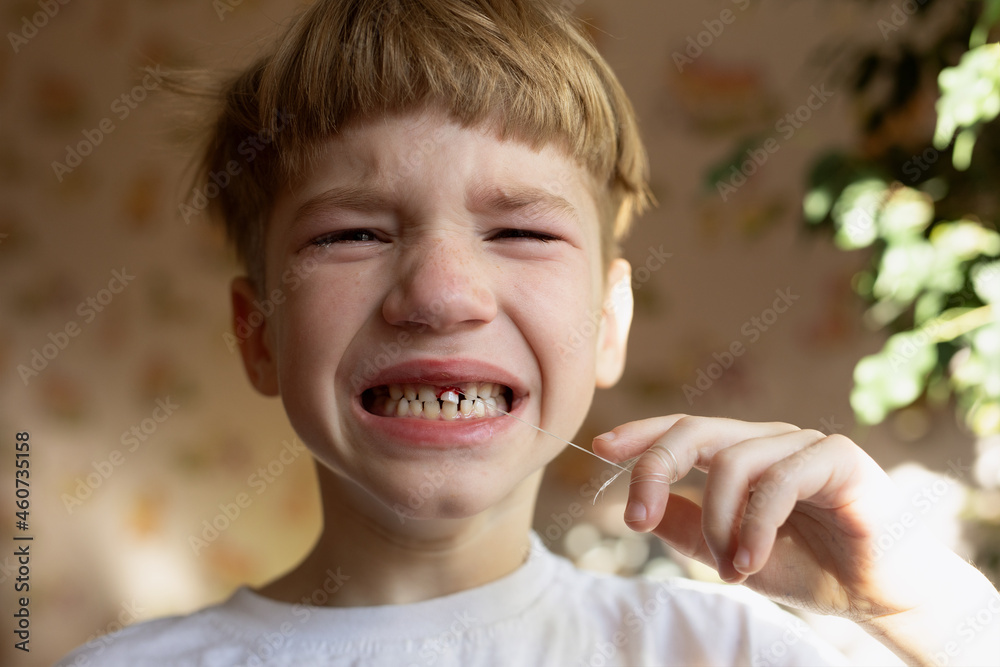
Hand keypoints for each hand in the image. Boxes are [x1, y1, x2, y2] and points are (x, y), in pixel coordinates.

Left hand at [592, 415, 966, 623]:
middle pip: (695, 431)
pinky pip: (779, 482)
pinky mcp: (839, 458)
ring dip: (718, 523)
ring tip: (732, 569)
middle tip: (635, 521)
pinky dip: (755, 527)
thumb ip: (688, 528)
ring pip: (732, 462)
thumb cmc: (807, 568)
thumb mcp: (731, 552)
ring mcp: (804, 443)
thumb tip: (640, 507)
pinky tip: (751, 564)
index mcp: (742, 453)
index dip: (641, 433)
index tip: (600, 448)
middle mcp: (768, 440)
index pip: (683, 430)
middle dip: (654, 469)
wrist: (880, 594)